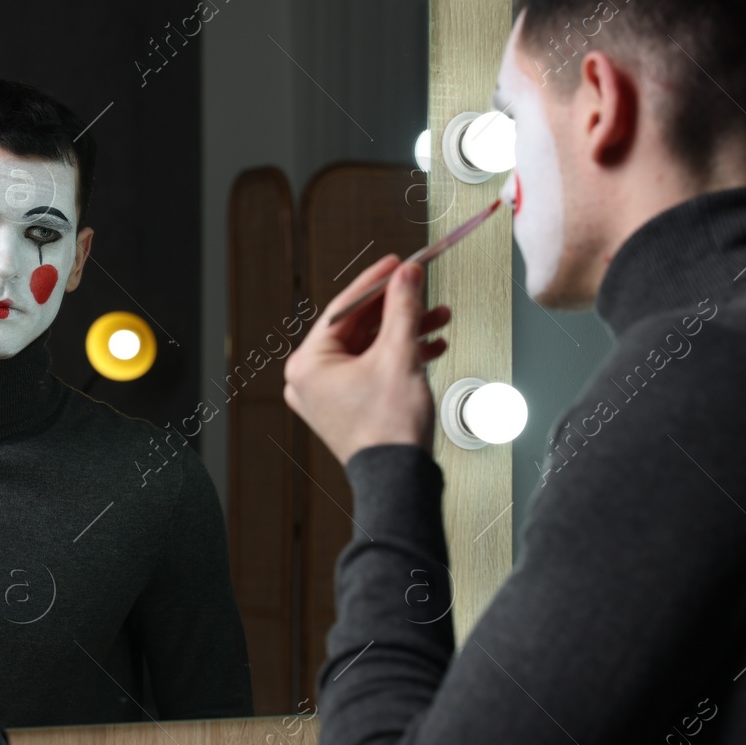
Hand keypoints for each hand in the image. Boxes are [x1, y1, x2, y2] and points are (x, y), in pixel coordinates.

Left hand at [282, 255, 450, 465]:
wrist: (399, 480)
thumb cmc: (388, 431)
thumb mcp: (399, 355)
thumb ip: (403, 308)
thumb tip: (406, 276)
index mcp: (308, 364)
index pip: (344, 308)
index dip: (376, 282)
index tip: (396, 263)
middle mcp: (310, 379)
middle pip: (359, 327)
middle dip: (398, 310)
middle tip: (420, 290)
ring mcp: (327, 396)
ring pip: (369, 348)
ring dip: (404, 332)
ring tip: (437, 320)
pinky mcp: (346, 407)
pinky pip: (371, 369)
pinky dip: (398, 357)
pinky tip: (428, 347)